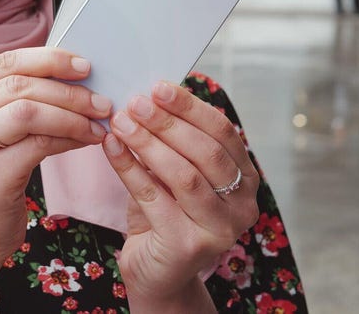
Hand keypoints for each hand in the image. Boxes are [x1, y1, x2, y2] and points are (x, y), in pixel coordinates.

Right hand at [0, 47, 111, 312]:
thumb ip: (16, 100)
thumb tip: (75, 74)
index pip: (4, 63)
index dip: (49, 59)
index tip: (85, 64)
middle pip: (19, 86)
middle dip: (67, 90)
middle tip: (101, 100)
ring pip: (28, 112)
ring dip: (71, 114)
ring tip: (98, 121)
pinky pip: (38, 144)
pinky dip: (69, 138)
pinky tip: (87, 141)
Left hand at [102, 81, 259, 312]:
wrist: (156, 271)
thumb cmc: (165, 214)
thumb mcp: (174, 173)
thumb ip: (172, 141)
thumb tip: (147, 95)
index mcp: (246, 179)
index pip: (223, 133)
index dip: (191, 107)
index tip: (159, 87)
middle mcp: (242, 205)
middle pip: (207, 152)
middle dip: (168, 123)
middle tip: (135, 102)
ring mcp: (220, 229)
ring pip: (184, 176)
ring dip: (148, 143)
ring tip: (120, 122)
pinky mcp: (190, 246)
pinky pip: (155, 198)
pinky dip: (130, 169)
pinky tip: (111, 148)